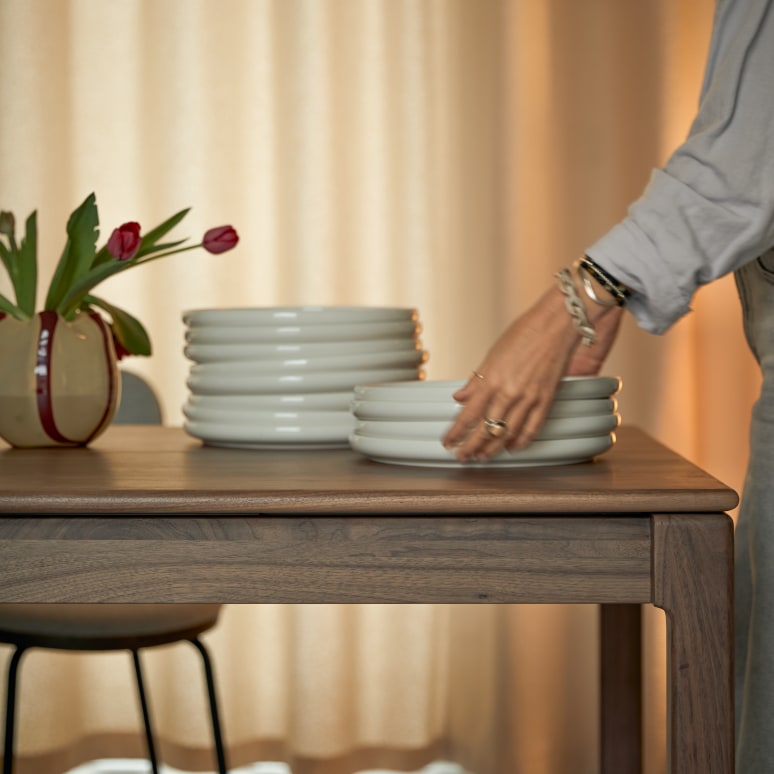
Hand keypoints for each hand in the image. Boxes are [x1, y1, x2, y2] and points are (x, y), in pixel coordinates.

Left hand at [442, 285, 622, 461]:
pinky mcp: (546, 400)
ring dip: (493, 449)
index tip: (448, 442)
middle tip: (462, 457)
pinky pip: (532, 428)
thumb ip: (476, 380)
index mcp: (491, 380)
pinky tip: (512, 448)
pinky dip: (521, 441)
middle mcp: (509, 393)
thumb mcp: (492, 354)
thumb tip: (460, 397)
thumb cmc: (524, 333)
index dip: (456, 432)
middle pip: (486, 429)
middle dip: (471, 447)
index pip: (468, 415)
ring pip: (507, 433)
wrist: (557, 325)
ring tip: (482, 457)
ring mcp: (529, 398)